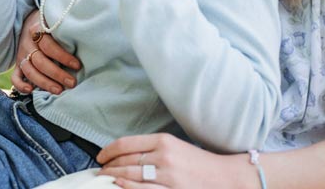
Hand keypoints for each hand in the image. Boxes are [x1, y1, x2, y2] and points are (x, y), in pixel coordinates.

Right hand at [11, 9, 81, 93]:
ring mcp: (21, 54)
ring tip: (59, 90)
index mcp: (37, 30)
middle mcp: (28, 43)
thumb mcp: (56, 22)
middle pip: (40, 61)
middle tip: (72, 83)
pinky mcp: (18, 63)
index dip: (63, 57)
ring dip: (44, 82)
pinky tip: (31, 90)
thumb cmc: (50, 24)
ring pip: (29, 71)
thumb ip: (64, 32)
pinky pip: (15, 76)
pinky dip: (20, 85)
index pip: (49, 46)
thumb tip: (86, 45)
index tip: (77, 65)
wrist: (29, 18)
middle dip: (57, 74)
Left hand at [97, 134, 249, 188]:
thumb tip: (124, 154)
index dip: (109, 151)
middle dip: (109, 166)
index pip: (126, 144)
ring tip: (106, 179)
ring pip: (131, 176)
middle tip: (100, 170)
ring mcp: (168, 175)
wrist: (224, 176)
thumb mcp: (175, 146)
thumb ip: (151, 148)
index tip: (101, 156)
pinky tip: (119, 186)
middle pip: (126, 161)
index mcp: (164, 140)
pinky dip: (128, 188)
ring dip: (114, 177)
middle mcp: (164, 156)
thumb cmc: (198, 162)